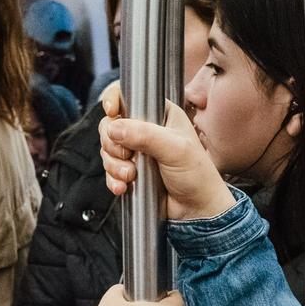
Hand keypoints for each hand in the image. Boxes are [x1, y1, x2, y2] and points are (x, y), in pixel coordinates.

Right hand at [100, 90, 232, 221]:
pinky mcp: (131, 170)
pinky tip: (124, 187)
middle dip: (113, 144)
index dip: (114, 101)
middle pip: (110, 125)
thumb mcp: (175, 149)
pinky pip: (109, 170)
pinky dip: (113, 179)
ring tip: (131, 176)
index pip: (128, 96)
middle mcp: (145, 130)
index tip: (111, 113)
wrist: (196, 208)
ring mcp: (136, 151)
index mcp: (160, 114)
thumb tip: (114, 127)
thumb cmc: (196, 174)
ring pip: (108, 149)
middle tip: (127, 156)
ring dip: (114, 165)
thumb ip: (145, 135)